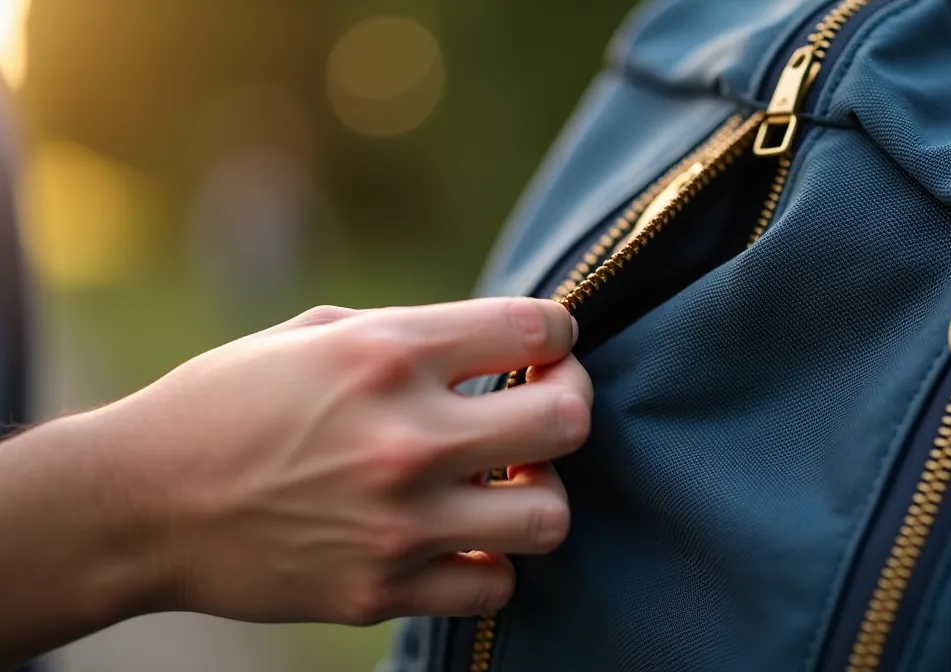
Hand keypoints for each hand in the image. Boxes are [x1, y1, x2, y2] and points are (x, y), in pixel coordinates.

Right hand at [96, 298, 589, 624]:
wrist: (138, 505)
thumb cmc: (223, 405)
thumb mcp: (312, 336)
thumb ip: (411, 335)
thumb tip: (493, 343)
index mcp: (388, 355)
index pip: (536, 328)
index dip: (557, 332)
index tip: (544, 346)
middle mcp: (405, 437)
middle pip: (566, 419)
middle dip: (569, 402)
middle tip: (546, 404)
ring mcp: (398, 523)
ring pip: (549, 515)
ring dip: (540, 492)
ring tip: (506, 482)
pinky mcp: (380, 590)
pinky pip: (492, 584)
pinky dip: (489, 561)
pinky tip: (462, 539)